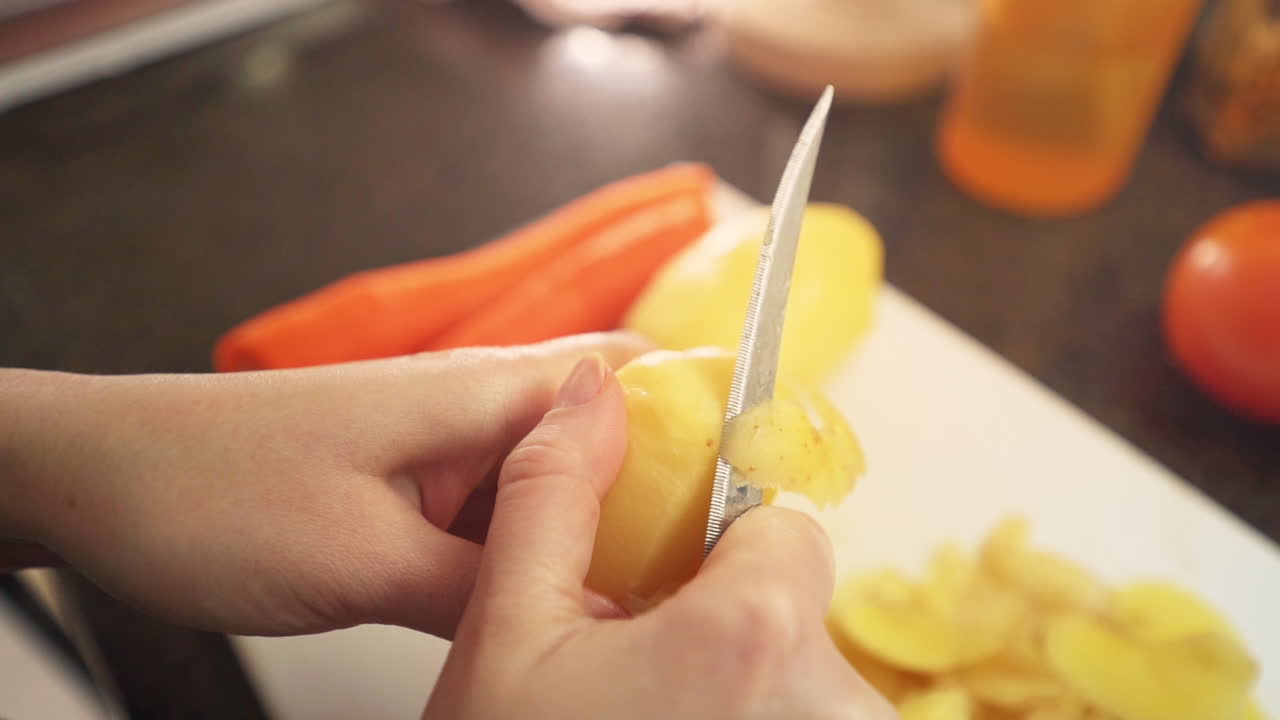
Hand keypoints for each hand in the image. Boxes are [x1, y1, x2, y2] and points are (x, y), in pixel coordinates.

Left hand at [0, 332, 647, 637]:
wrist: (99, 478)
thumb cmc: (209, 492)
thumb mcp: (362, 563)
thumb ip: (482, 589)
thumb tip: (579, 619)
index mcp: (475, 393)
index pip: (628, 374)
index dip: (708, 409)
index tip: (761, 469)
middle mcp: (468, 409)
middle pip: (606, 432)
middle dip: (664, 491)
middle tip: (707, 563)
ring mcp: (437, 451)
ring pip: (553, 483)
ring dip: (598, 532)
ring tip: (646, 596)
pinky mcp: (407, 490)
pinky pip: (498, 518)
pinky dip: (534, 556)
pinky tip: (551, 609)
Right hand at [424, 354, 896, 718]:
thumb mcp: (506, 637)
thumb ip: (554, 495)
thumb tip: (593, 391)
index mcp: (750, 635)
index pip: (785, 523)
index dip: (718, 545)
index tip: (676, 580)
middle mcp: (828, 707)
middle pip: (799, 609)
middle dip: (727, 627)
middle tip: (639, 682)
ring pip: (809, 683)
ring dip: (747, 696)